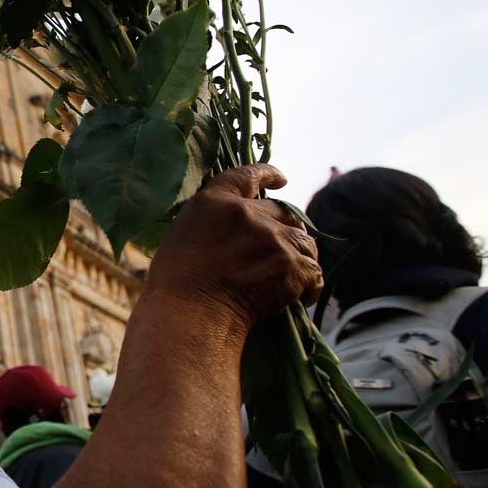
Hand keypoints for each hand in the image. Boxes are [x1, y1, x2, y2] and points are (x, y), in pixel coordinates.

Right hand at [144, 165, 322, 329]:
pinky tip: (299, 295)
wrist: (190, 313)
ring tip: (291, 275)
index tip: (281, 178)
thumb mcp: (182, 236)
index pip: (247, 174)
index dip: (267, 174)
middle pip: (283, 211)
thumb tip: (232, 230)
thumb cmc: (174, 283)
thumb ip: (211, 223)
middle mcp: (247, 213)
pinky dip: (309, 285)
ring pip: (304, 241)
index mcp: (215, 201)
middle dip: (285, 227)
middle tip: (281, 248)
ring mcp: (273, 238)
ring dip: (300, 256)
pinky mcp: (292, 266)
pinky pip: (313, 272)